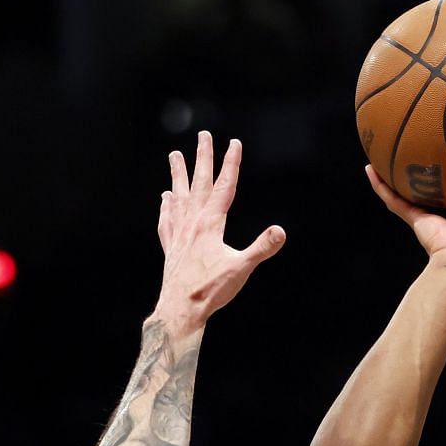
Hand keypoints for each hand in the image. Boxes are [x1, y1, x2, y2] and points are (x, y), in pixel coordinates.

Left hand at [154, 132, 285, 333]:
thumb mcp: (241, 269)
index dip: (230, 164)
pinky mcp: (171, 248)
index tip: (234, 143)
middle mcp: (192, 223)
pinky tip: (165, 199)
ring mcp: (179, 234)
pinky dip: (167, 206)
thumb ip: (261, 248)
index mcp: (210, 224)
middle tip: (203, 135)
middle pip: (199, 184)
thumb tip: (280, 231)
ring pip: (179, 197)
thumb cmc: (211, 291)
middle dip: (203, 158)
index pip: (224, 187)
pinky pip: (167, 220)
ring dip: (178, 175)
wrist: (180, 310)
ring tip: (174, 156)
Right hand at [365, 154, 445, 282]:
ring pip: (413, 188)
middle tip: (428, 133)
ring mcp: (433, 216)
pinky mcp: (417, 221)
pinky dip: (381, 187)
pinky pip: (394, 201)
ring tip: (390, 145)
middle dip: (434, 161)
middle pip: (441, 181)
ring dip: (400, 170)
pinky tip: (370, 168)